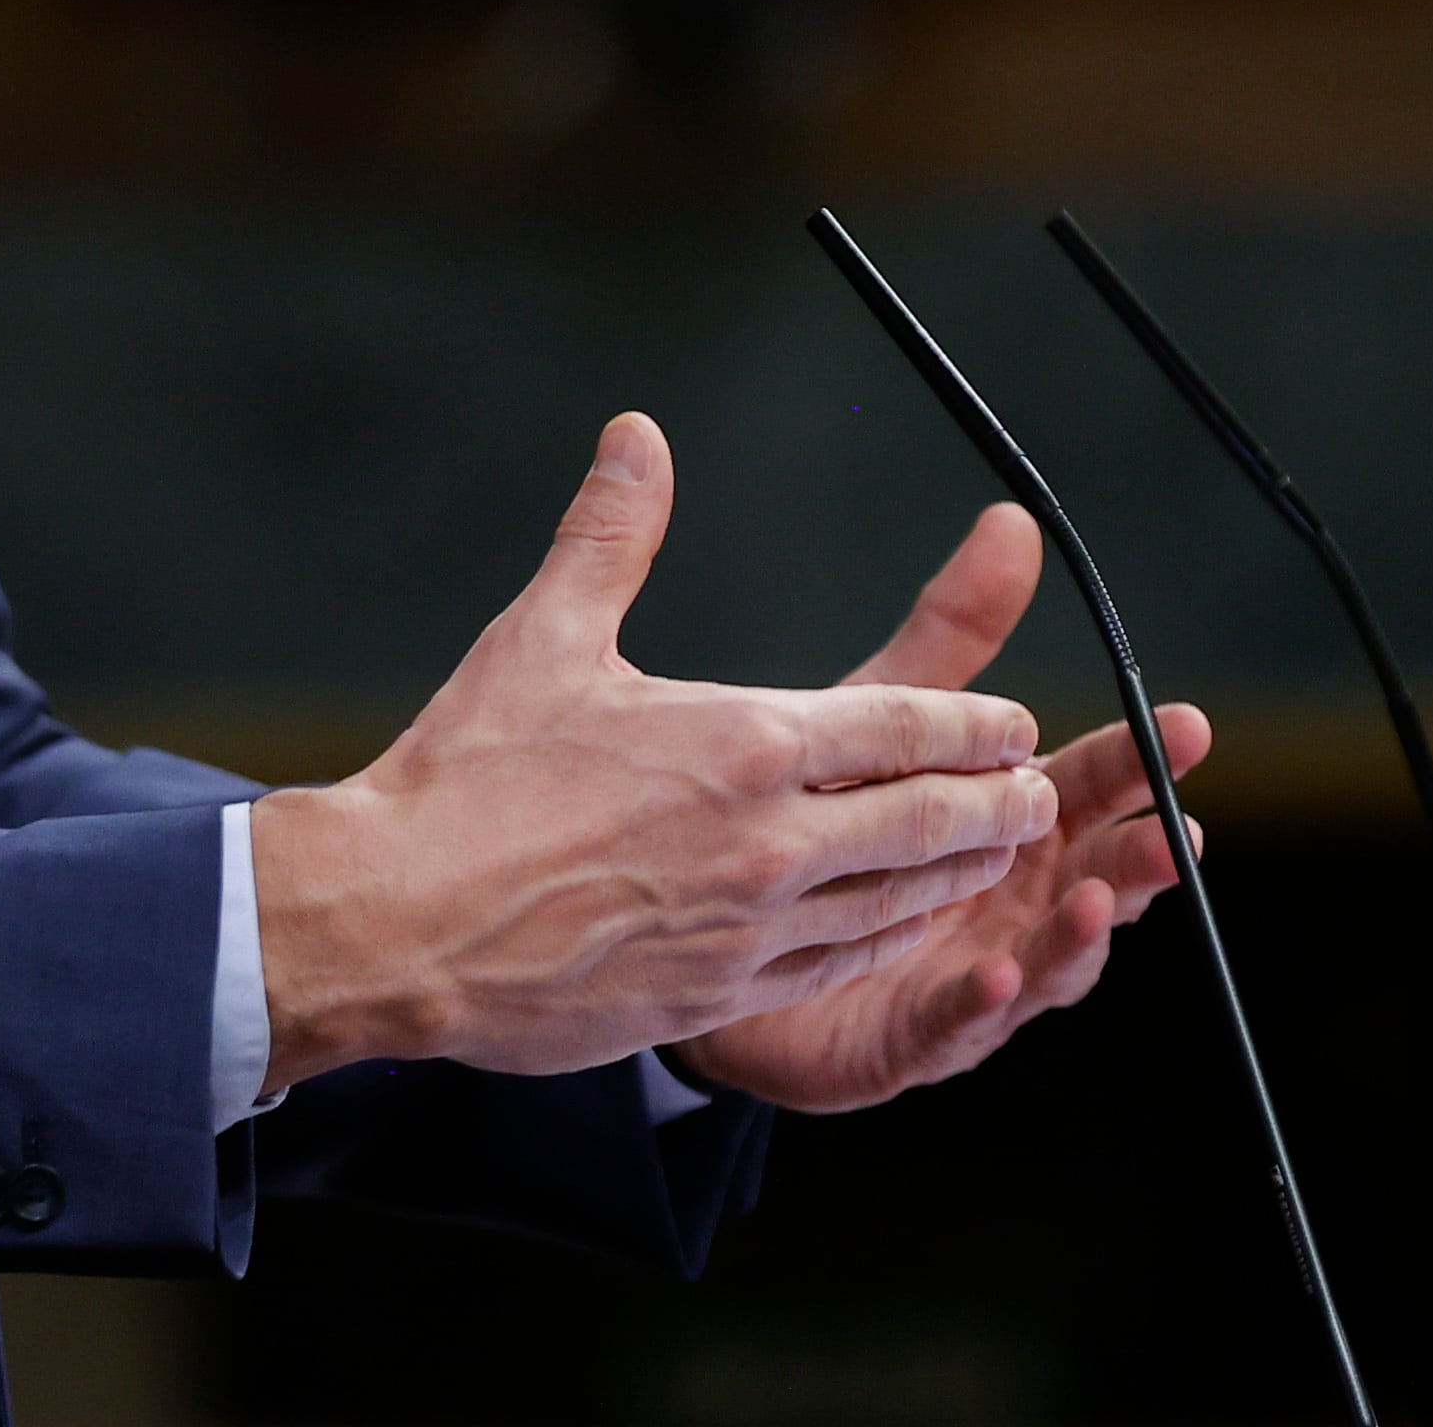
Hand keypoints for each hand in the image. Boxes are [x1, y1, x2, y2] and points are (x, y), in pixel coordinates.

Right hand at [250, 413, 1056, 1088]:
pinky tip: (893, 929)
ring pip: (894, 902)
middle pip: (927, 821)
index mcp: (742, 743)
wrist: (395, 922)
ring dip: (956, 877)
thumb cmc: (464, 777)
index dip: (970, 725)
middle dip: (995, 806)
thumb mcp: (541, 636)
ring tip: (992, 858)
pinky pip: (834, 966)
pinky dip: (884, 942)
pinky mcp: (716, 996)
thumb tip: (638, 434)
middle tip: (1037, 796)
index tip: (1013, 724)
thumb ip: (611, 535)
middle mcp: (767, 840)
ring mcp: (749, 928)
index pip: (899, 727)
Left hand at [673, 504, 1208, 1113]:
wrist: (720, 924)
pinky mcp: (912, 1036)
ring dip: (1077, 935)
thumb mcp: (888, 716)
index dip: (1139, 759)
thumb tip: (1012, 525)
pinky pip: (954, 1025)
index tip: (1185, 724)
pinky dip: (981, 1003)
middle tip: (1175, 831)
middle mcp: (1010, 902)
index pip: (1091, 786)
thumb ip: (954, 634)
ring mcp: (972, 972)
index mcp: (1014, 825)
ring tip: (1095, 900)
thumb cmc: (826, 816)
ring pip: (1046, 959)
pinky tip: (995, 974)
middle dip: (1138, 856)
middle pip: (1094, 876)